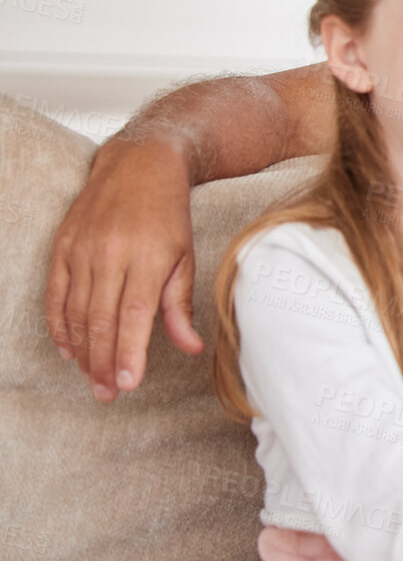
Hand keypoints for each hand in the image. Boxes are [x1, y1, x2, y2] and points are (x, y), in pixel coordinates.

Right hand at [45, 140, 204, 399]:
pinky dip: (59, 325)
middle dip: (104, 363)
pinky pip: (55, 294)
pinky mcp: (62, 246)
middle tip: (108, 395)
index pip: (133, 316)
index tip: (128, 385)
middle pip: (100, 321)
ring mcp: (82, 250)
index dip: (128, 353)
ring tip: (93, 379)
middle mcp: (111, 255)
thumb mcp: (186, 256)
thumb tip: (190, 348)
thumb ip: (180, 304)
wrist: (138, 166)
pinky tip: (68, 350)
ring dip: (82, 351)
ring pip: (75, 312)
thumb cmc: (169, 216)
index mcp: (148, 258)